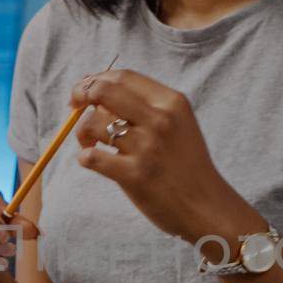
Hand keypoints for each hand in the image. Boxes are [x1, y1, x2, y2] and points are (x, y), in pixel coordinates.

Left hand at [68, 69, 232, 243]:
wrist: (207, 206)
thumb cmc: (186, 165)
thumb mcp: (177, 125)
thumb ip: (145, 107)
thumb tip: (98, 92)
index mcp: (171, 102)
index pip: (123, 76)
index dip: (96, 80)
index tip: (85, 91)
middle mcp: (160, 120)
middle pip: (103, 90)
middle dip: (80, 94)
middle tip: (75, 106)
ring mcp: (147, 147)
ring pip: (92, 122)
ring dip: (82, 132)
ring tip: (90, 143)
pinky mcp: (135, 175)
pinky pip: (91, 157)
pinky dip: (85, 157)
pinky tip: (94, 161)